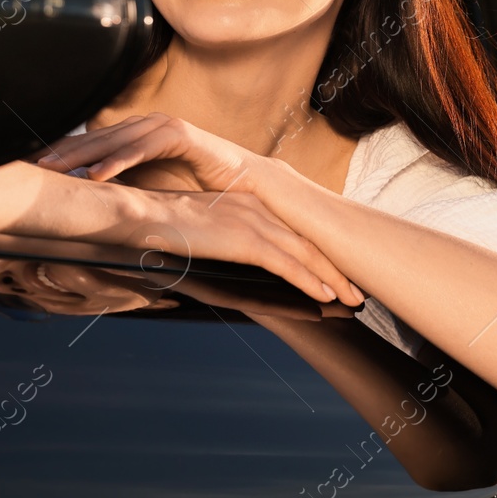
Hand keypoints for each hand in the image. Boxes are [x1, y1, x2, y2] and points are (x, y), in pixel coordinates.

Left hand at [38, 113, 253, 192]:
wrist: (248, 186)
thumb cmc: (198, 191)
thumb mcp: (152, 192)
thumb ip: (123, 191)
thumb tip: (86, 209)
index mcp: (134, 138)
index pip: (90, 144)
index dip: (61, 154)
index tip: (29, 168)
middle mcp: (144, 127)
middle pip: (94, 139)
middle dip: (61, 153)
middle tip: (28, 167)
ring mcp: (163, 127)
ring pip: (114, 140)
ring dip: (82, 156)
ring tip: (53, 171)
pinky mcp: (182, 135)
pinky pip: (143, 148)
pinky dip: (119, 160)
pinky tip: (97, 174)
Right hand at [127, 189, 365, 306]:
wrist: (140, 214)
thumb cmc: (155, 222)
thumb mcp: (194, 225)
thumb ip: (214, 233)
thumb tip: (219, 248)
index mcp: (243, 199)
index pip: (289, 227)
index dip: (315, 249)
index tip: (333, 267)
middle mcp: (254, 207)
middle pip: (306, 240)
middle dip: (334, 266)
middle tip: (356, 287)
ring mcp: (252, 223)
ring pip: (305, 254)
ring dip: (332, 278)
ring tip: (352, 298)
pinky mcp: (246, 240)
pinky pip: (288, 265)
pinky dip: (310, 282)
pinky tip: (326, 296)